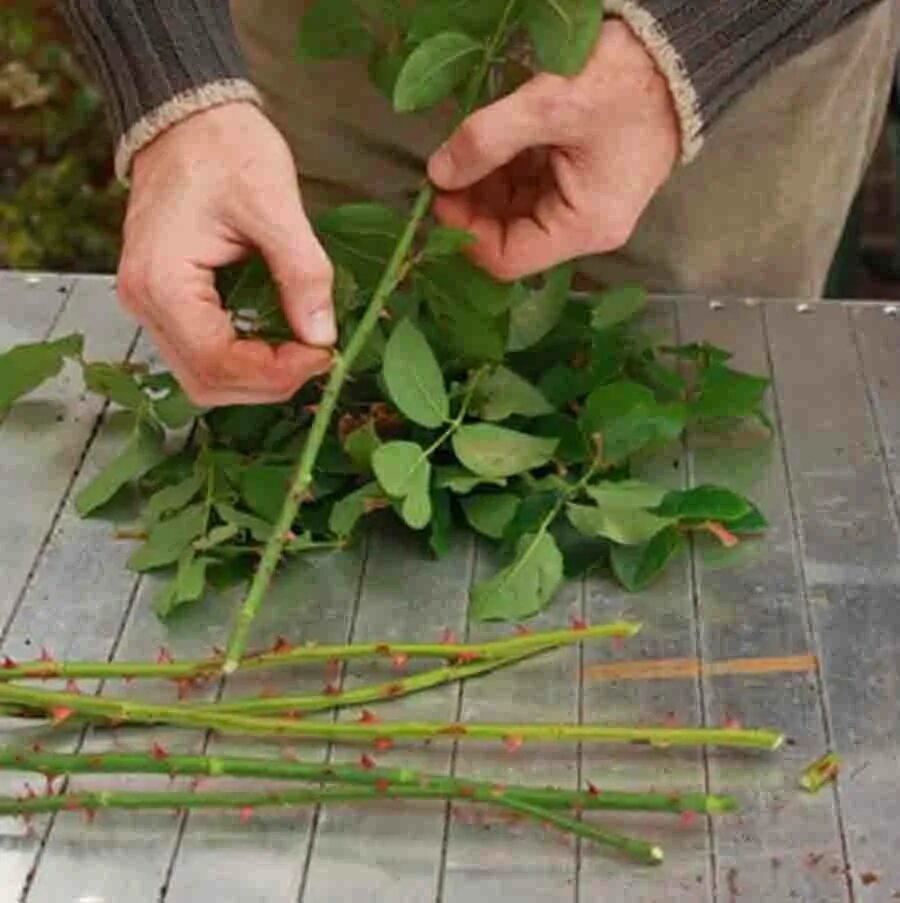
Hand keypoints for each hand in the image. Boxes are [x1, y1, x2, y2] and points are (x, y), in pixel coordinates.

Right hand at [117, 102, 334, 406]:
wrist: (188, 117)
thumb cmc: (225, 149)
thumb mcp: (275, 205)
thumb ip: (302, 274)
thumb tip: (323, 337)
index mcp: (163, 282)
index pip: (218, 362)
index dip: (277, 373)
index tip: (325, 354)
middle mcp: (144, 303)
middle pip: (207, 382)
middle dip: (269, 382)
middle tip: (318, 357)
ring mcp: (150, 305)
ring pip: (203, 377)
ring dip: (257, 379)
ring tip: (303, 354)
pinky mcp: (166, 301)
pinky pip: (202, 354)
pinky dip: (244, 361)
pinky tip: (278, 343)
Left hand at [427, 21, 678, 280]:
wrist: (677, 53)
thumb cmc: (623, 84)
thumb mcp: (549, 105)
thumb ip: (487, 140)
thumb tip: (438, 173)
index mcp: (583, 227)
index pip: (506, 258)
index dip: (465, 234)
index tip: (438, 195)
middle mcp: (582, 228)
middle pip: (509, 237)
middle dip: (472, 207)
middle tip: (444, 168)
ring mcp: (581, 205)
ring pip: (515, 212)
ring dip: (484, 187)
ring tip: (464, 149)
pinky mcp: (579, 181)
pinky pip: (530, 188)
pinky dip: (503, 171)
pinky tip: (488, 144)